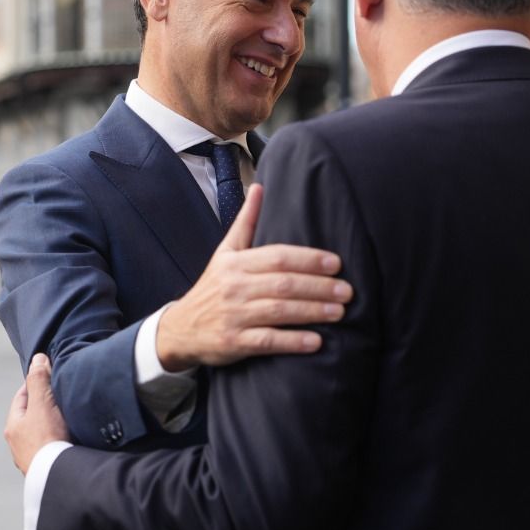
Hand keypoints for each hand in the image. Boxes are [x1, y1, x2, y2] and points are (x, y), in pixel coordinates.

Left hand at [5, 354, 67, 474]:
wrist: (59, 477)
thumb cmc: (48, 439)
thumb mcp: (43, 403)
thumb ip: (39, 380)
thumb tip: (37, 359)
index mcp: (13, 425)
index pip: (23, 395)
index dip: (37, 383)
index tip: (50, 376)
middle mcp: (18, 444)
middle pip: (32, 415)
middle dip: (45, 405)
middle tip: (62, 396)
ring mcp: (31, 458)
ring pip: (41, 433)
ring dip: (52, 425)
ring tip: (68, 419)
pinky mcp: (45, 469)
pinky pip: (51, 448)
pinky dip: (59, 441)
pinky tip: (70, 440)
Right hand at [157, 184, 350, 369]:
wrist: (181, 329)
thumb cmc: (212, 288)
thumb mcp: (225, 252)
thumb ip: (246, 222)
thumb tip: (260, 187)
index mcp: (235, 263)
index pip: (277, 257)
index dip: (308, 259)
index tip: (336, 263)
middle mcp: (234, 287)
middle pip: (283, 284)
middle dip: (318, 287)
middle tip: (347, 290)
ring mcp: (234, 316)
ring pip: (279, 311)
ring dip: (312, 311)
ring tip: (340, 312)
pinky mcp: (234, 342)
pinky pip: (268, 341)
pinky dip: (293, 341)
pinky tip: (316, 342)